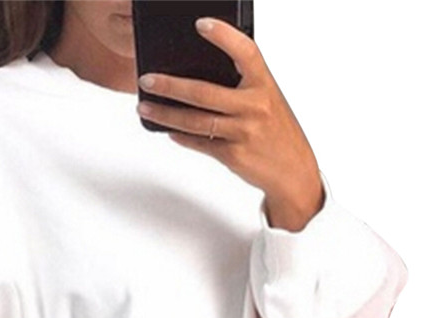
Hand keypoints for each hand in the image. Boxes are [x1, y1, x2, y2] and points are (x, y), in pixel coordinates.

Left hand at [135, 16, 323, 231]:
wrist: (293, 170)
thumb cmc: (276, 131)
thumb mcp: (267, 100)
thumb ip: (241, 87)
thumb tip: (197, 77)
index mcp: (265, 84)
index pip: (245, 52)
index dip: (224, 36)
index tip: (200, 24)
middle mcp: (255, 106)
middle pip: (204, 93)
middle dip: (170, 85)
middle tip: (147, 79)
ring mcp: (243, 132)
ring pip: (195, 121)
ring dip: (166, 114)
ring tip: (145, 107)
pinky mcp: (233, 155)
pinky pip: (200, 143)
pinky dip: (181, 136)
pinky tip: (167, 130)